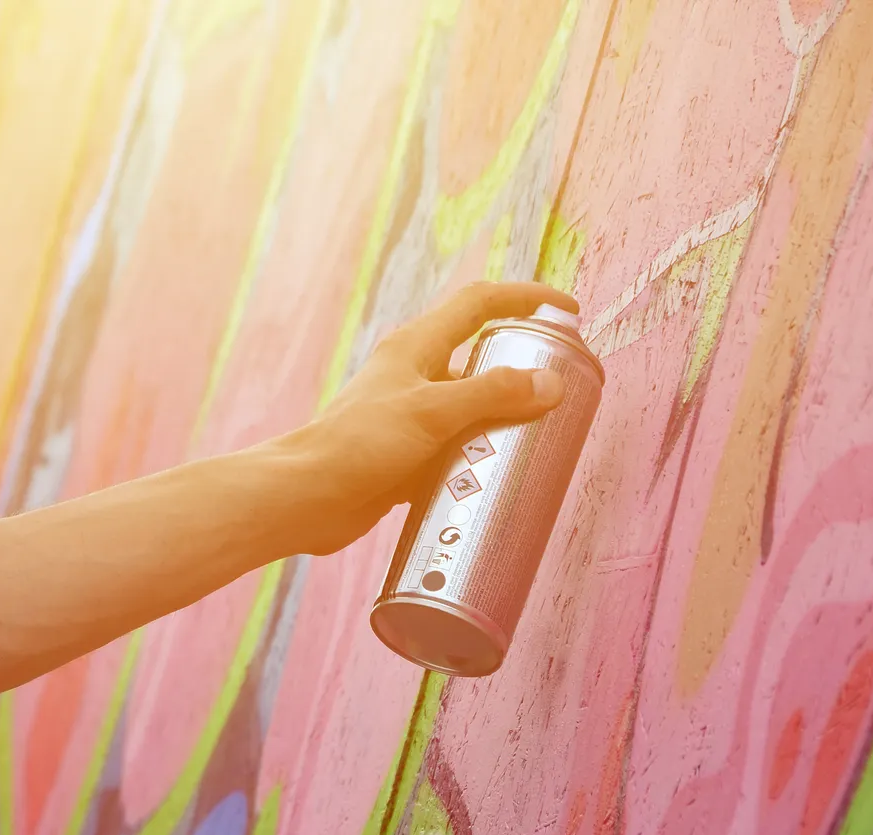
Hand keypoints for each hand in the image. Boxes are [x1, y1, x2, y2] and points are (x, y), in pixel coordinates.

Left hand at [274, 280, 577, 555]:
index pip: (480, 303)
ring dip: (503, 423)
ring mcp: (410, 418)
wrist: (305, 498)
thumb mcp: (432, 412)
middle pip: (480, 359)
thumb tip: (549, 384)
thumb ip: (491, 395)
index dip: (525, 298)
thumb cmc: (359, 443)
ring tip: (545, 442)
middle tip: (563, 393)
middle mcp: (414, 375)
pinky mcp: (406, 457)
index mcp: (417, 346)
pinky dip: (479, 462)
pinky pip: (455, 451)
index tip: (567, 312)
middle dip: (522, 372)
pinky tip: (502, 481)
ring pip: (471, 410)